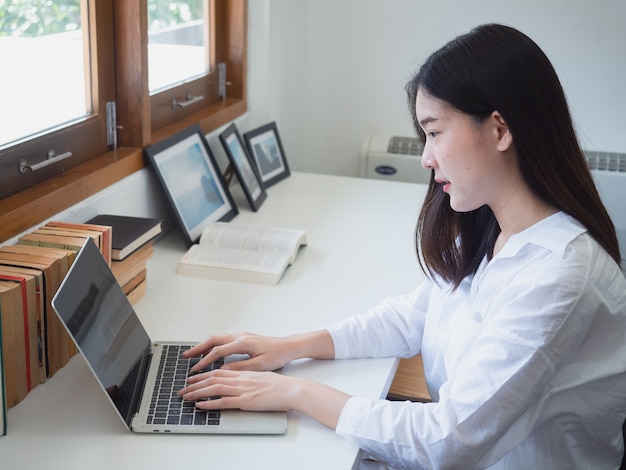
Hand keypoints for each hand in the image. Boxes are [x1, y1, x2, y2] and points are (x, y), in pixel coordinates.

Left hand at [179, 368, 351, 429]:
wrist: (292, 389)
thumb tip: (238, 380)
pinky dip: (209, 403)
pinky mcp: (246, 400)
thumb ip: (248, 377)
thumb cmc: (281, 385)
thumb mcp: (262, 376)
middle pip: (213, 378)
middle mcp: (241, 378)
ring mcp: (242, 389)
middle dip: (195, 383)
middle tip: (183, 389)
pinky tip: (200, 405)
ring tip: (186, 397)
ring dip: (197, 393)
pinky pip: (223, 401)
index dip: (204, 374)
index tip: (193, 378)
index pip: (219, 371)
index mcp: (245, 372)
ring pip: (214, 388)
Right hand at [182, 332, 296, 372]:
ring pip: (217, 338)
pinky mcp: (243, 337)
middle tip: (186, 356)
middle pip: (213, 340)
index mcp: (242, 343)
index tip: (195, 369)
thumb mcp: (259, 365)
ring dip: (204, 345)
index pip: (217, 351)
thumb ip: (239, 367)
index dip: (204, 360)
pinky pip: (223, 339)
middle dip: (198, 348)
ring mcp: (241, 335)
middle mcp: (239, 336)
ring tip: (193, 353)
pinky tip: (209, 351)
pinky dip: (213, 344)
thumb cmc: (277, 355)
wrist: (287, 346)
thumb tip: (222, 370)